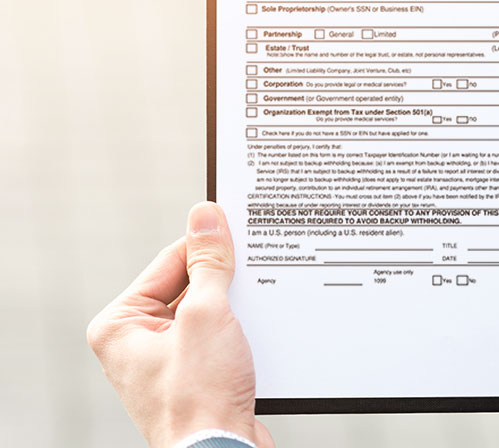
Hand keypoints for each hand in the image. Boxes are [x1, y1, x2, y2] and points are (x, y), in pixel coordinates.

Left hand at [87, 203, 272, 447]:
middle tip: (256, 267)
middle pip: (190, 285)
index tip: (240, 227)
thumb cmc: (199, 399)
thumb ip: (208, 263)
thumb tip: (205, 217)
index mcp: (120, 325)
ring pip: (209, 312)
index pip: (170, 261)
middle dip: (226, 281)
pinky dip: (242, 330)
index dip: (209, 246)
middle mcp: (136, 343)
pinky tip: (261, 330)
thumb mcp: (206, 315)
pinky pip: (219, 337)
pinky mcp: (194, 377)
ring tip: (259, 308)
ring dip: (237, 307)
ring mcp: (166, 362)